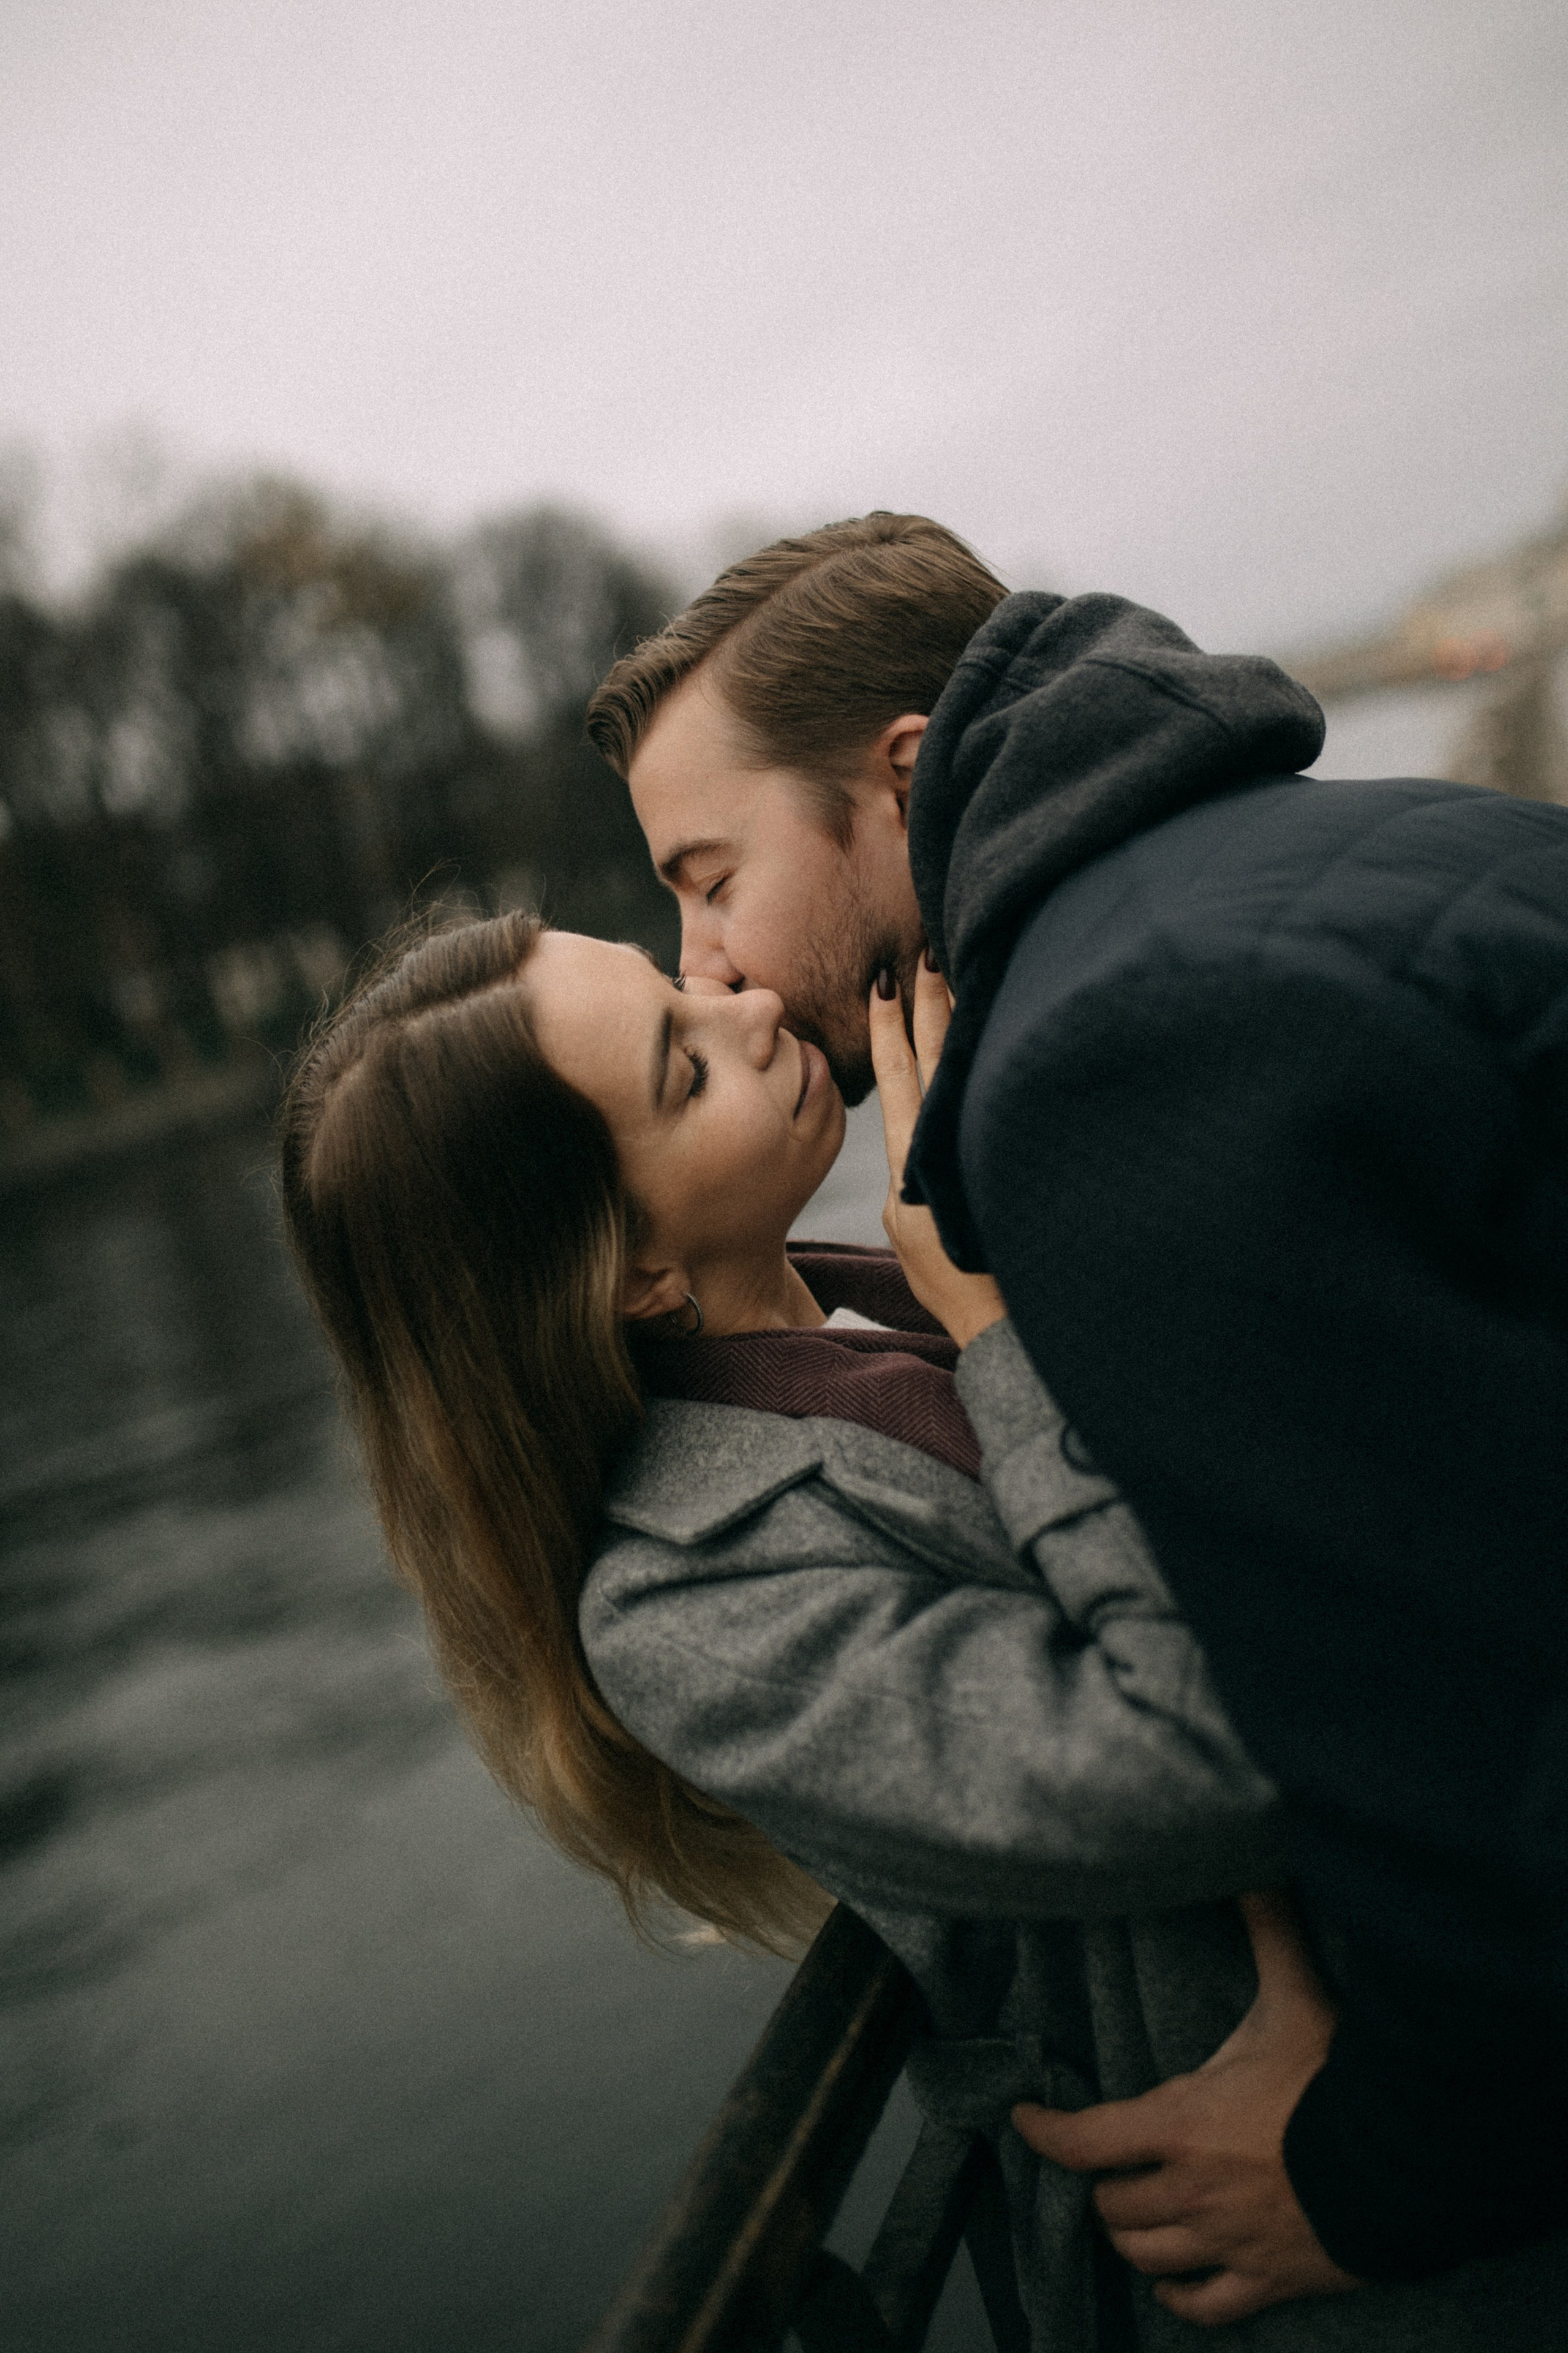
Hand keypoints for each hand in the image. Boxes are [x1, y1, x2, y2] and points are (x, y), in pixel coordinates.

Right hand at [868, 955, 1005, 1348]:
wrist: (993, 1325)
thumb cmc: (961, 1282)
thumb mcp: (920, 1227)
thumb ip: (917, 1178)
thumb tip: (921, 1146)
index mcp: (908, 1165)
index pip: (895, 1077)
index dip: (889, 1029)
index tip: (886, 983)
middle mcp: (932, 1150)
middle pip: (927, 1061)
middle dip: (926, 1004)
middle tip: (927, 951)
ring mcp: (966, 1154)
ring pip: (959, 1071)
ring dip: (957, 1017)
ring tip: (957, 968)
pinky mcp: (995, 1166)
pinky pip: (990, 1097)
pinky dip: (991, 1056)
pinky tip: (1000, 1021)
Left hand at [1012, 1892, 1360, 2325]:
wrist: (1406, 2163)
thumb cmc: (1338, 2081)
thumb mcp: (1296, 1995)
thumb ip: (1266, 1929)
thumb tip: (1248, 1866)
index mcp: (1182, 2124)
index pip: (1085, 2140)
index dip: (1044, 2131)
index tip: (1024, 2119)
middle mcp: (1192, 2191)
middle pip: (1112, 2206)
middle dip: (1100, 2185)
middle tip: (1103, 2165)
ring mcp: (1227, 2242)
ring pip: (1146, 2258)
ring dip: (1131, 2238)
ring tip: (1130, 2215)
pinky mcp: (1268, 2280)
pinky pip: (1204, 2306)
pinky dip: (1180, 2297)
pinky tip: (1172, 2282)